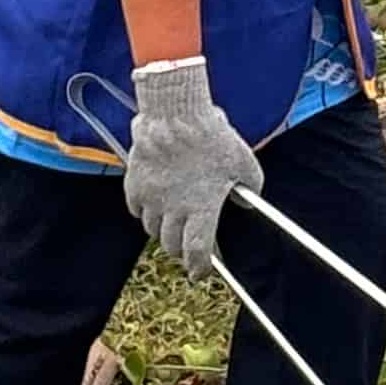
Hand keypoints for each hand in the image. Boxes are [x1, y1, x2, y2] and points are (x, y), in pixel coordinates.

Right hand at [121, 56, 264, 277]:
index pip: (197, 253)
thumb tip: (249, 200)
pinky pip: (136, 209)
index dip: (198, 268)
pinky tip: (154, 203)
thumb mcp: (244, 162)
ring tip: (171, 222)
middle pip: (171, 245)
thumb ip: (251, 187)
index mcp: (201, 209)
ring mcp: (151, 197)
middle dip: (180, 251)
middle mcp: (174, 209)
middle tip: (187, 246)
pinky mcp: (134, 183)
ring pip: (152, 229)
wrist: (174, 111)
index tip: (201, 273)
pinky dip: (144, 212)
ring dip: (162, 231)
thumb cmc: (211, 135)